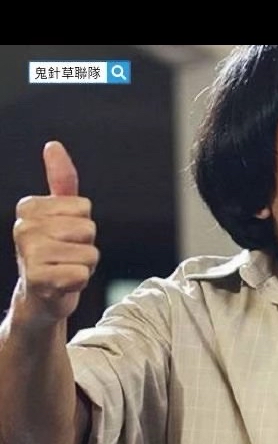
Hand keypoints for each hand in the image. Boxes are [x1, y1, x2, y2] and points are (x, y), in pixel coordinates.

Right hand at [12, 141, 99, 325]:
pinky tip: (63, 284)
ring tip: (65, 270)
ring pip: (88, 253)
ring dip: (84, 266)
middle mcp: (23, 228)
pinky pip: (81, 274)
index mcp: (29, 208)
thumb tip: (53, 145)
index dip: (82, 226)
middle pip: (88, 229)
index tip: (65, 238)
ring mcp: (28, 254)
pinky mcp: (38, 280)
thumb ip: (60, 180)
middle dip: (85, 247)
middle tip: (66, 257)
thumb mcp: (60, 214)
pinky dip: (80, 282)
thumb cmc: (55, 253)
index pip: (83, 208)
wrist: (40, 297)